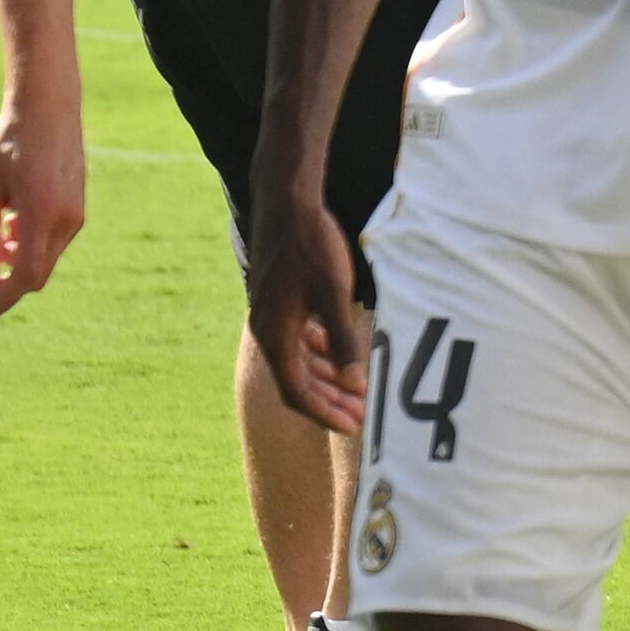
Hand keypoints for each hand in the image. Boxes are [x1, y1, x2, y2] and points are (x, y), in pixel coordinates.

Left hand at [0, 103, 84, 316]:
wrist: (48, 113)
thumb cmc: (9, 146)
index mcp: (40, 214)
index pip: (26, 274)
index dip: (5, 298)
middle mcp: (65, 220)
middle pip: (37, 273)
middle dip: (9, 281)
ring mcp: (76, 216)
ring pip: (46, 258)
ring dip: (19, 259)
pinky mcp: (78, 210)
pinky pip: (54, 242)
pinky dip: (31, 245)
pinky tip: (15, 220)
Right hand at [250, 184, 368, 433]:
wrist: (287, 203)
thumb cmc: (311, 246)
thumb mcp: (334, 294)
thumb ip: (344, 340)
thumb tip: (354, 385)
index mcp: (275, 335)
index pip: (297, 392)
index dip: (326, 413)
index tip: (353, 427)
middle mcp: (268, 330)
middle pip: (297, 381)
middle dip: (330, 401)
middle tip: (362, 416)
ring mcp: (272, 316)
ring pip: (299, 362)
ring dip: (327, 378)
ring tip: (357, 391)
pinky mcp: (280, 301)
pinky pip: (298, 340)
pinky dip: (320, 354)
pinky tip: (340, 355)